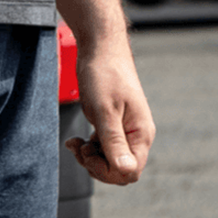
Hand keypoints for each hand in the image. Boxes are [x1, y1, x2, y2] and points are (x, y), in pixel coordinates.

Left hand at [66, 42, 154, 184]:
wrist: (100, 46)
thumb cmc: (103, 74)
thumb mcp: (105, 110)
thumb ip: (115, 142)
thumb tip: (126, 171)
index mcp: (141, 133)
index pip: (131, 171)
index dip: (108, 171)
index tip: (88, 155)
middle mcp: (137, 134)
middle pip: (120, 168)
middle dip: (97, 165)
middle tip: (80, 149)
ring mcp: (125, 128)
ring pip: (111, 158)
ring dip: (91, 156)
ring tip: (75, 143)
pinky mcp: (114, 122)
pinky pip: (104, 146)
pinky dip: (90, 147)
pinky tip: (77, 140)